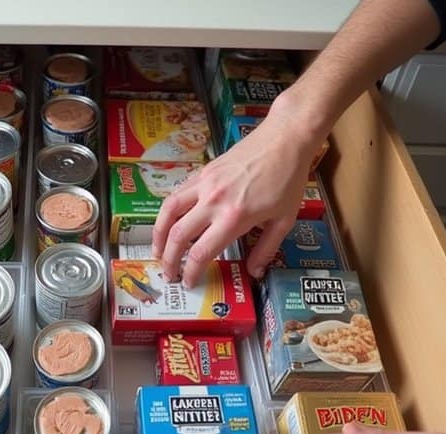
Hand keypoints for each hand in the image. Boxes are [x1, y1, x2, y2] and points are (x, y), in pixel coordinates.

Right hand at [150, 95, 322, 286]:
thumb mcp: (284, 219)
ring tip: (157, 251)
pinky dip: (167, 212)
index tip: (189, 282)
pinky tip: (168, 223)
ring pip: (168, 213)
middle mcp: (213, 202)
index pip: (201, 252)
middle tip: (169, 274)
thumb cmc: (288, 179)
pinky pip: (176, 195)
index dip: (191, 272)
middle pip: (178, 236)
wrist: (284, 139)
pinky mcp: (201, 173)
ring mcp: (204, 185)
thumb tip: (254, 272)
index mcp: (234, 218)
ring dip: (158, 235)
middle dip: (169, 260)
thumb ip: (266, 248)